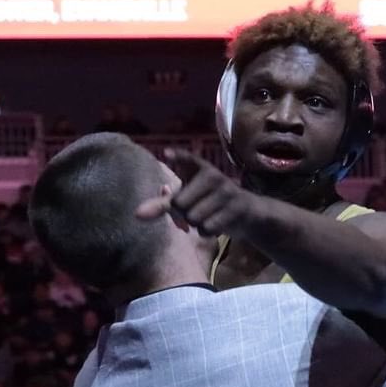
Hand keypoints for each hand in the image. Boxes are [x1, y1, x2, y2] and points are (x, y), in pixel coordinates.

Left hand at [136, 148, 259, 237]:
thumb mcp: (189, 197)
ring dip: (196, 224)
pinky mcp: (235, 209)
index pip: (188, 159)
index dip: (178, 157)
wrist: (248, 212)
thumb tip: (137, 214)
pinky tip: (216, 224)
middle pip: (179, 204)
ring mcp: (226, 192)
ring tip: (207, 217)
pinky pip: (207, 228)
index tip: (166, 154)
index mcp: (200, 168)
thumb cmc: (211, 202)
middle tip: (194, 211)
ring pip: (193, 218)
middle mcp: (213, 176)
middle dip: (182, 214)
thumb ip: (163, 204)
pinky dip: (207, 232)